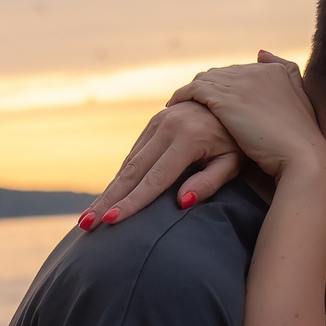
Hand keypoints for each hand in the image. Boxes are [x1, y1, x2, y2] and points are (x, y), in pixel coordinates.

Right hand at [84, 101, 240, 230]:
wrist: (236, 100)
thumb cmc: (240, 140)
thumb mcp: (234, 162)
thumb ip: (209, 182)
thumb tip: (182, 203)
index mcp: (188, 137)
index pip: (155, 179)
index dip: (132, 202)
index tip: (111, 222)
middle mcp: (168, 126)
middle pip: (131, 171)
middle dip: (108, 200)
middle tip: (86, 224)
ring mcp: (159, 121)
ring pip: (128, 162)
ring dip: (109, 191)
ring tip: (90, 217)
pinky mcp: (155, 122)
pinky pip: (135, 153)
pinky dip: (121, 177)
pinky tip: (110, 197)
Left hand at [177, 56, 325, 180]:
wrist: (302, 157)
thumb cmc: (301, 139)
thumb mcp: (300, 100)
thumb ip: (287, 75)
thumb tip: (261, 52)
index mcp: (276, 71)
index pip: (239, 72)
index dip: (224, 86)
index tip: (213, 101)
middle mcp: (257, 70)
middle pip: (219, 74)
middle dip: (206, 88)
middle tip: (190, 104)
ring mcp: (240, 82)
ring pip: (204, 80)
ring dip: (191, 93)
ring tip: (180, 106)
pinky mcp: (225, 98)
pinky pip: (194, 90)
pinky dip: (183, 96)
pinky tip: (175, 108)